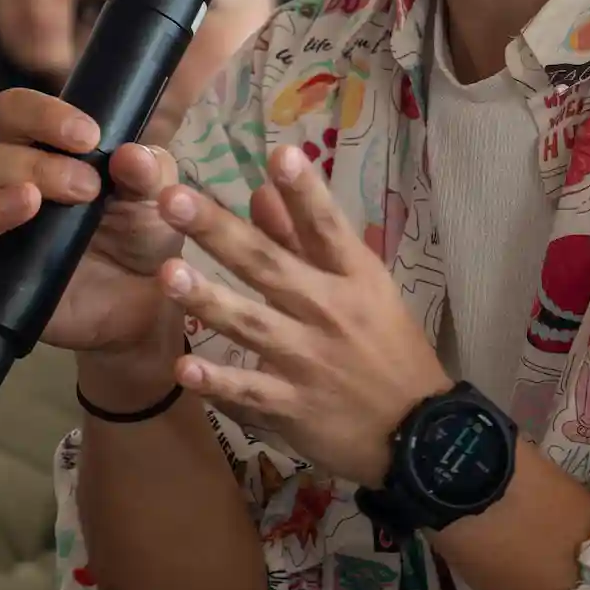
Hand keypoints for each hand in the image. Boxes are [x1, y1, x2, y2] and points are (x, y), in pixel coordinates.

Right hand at [0, 90, 188, 363]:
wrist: (148, 298)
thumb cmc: (144, 230)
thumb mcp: (160, 195)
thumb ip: (149, 171)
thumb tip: (131, 155)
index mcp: (39, 152)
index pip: (13, 113)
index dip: (42, 116)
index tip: (88, 136)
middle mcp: (4, 193)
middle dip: (33, 166)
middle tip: (87, 188)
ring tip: (32, 206)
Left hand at [155, 144, 446, 486]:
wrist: (422, 435)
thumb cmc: (389, 350)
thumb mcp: (364, 288)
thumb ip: (306, 239)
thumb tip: (260, 189)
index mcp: (353, 279)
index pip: (328, 227)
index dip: (305, 192)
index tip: (279, 154)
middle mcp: (330, 312)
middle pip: (270, 267)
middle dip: (220, 232)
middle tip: (172, 200)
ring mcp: (309, 361)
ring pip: (251, 325)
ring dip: (209, 300)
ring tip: (168, 274)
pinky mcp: (294, 406)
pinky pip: (249, 392)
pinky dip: (218, 383)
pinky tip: (184, 368)